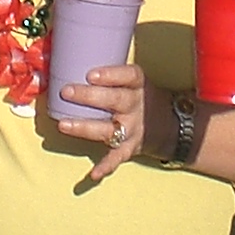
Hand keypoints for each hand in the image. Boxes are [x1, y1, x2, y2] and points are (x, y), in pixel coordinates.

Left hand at [51, 65, 154, 182]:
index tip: (90, 74)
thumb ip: (111, 75)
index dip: (110, 75)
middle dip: (89, 97)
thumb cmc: (140, 97)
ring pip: (109, 128)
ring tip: (64, 125)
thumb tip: (70, 60)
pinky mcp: (130, 147)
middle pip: (115, 100)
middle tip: (66, 92)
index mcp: (138, 85)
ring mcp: (133, 128)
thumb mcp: (134, 82)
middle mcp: (137, 106)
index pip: (128, 76)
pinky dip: (106, 166)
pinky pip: (117, 157)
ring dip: (85, 127)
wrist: (170, 126)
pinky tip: (93, 174)